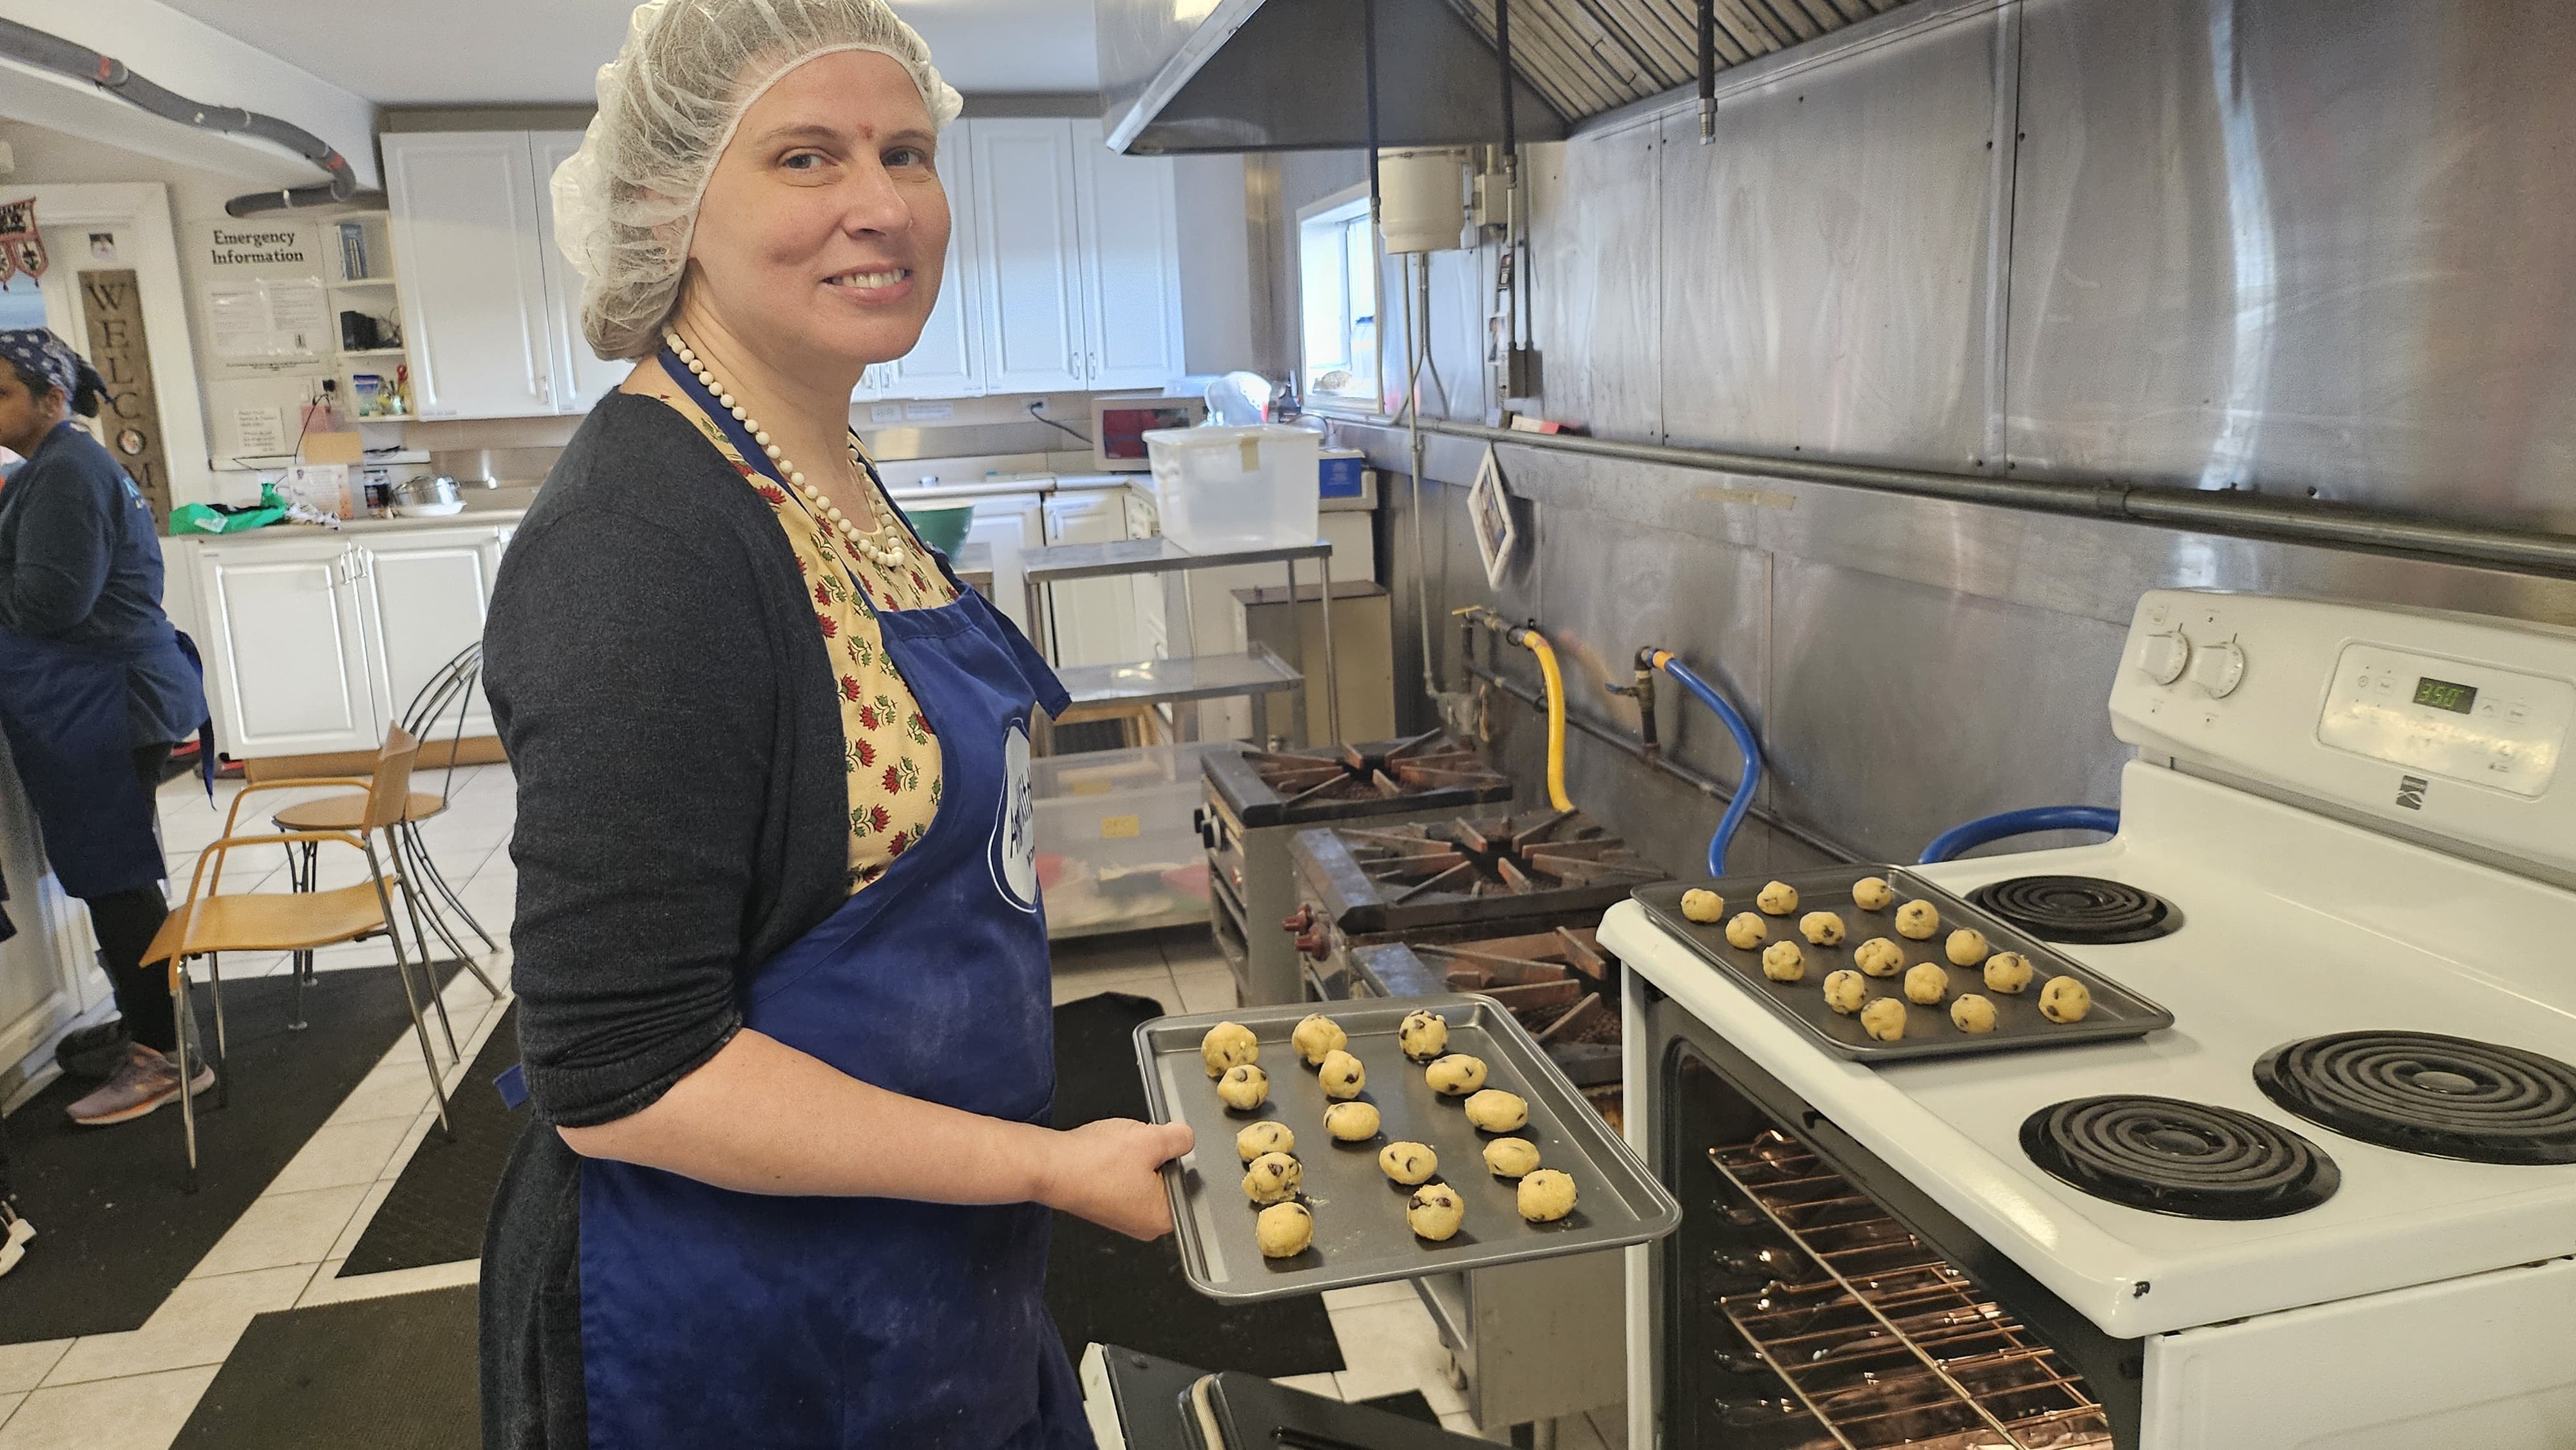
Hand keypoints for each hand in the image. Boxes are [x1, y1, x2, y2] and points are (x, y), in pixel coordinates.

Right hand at [1038, 1117, 1193, 1239]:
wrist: (1052, 1167)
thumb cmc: (1096, 1163)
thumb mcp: (1150, 1140)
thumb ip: (1179, 1138)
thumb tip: (1185, 1138)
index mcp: (1164, 1217)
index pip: (1189, 1182)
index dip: (1176, 1157)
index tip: (1161, 1147)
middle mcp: (1146, 1225)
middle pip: (1167, 1179)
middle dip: (1156, 1156)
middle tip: (1137, 1147)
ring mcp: (1125, 1217)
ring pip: (1145, 1176)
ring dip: (1136, 1157)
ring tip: (1119, 1150)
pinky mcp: (1107, 1205)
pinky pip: (1125, 1178)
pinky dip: (1119, 1163)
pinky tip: (1107, 1155)